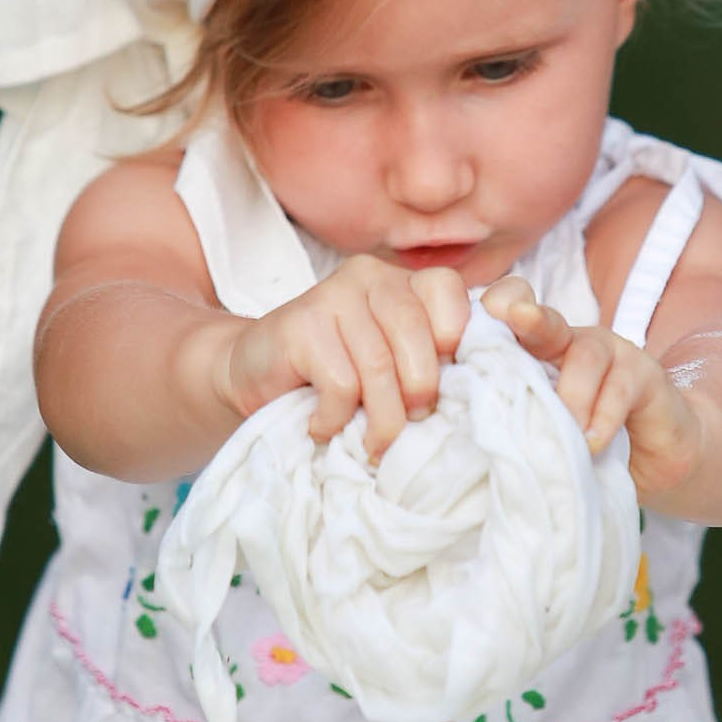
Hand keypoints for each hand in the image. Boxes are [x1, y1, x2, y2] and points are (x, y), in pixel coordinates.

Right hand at [219, 256, 470, 455]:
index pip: (448, 292)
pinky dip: (337, 418)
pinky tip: (323, 426)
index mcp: (402, 281)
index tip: (442, 384)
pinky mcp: (299, 324)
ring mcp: (331, 295)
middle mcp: (369, 276)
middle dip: (421, 391)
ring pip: (379, 365)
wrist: (254, 374)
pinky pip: (341, 382)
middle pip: (416, 334)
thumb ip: (426, 363)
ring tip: (374, 444)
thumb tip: (468, 396)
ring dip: (382, 419)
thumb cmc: (334, 376)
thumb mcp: (390, 364)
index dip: (456, 340)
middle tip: (413, 424)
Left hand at [483, 278, 704, 499]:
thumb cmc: (579, 443)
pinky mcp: (644, 373)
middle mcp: (567, 341)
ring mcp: (608, 352)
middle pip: (543, 318)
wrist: (653, 458)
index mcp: (532, 349)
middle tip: (514, 319)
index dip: (489, 310)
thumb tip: (452, 438)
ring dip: (571, 396)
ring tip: (565, 434)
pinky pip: (620, 386)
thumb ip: (504, 421)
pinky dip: (602, 416)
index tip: (465, 333)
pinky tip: (591, 443)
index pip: (507, 308)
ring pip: (585, 353)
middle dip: (527, 316)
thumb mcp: (536, 430)